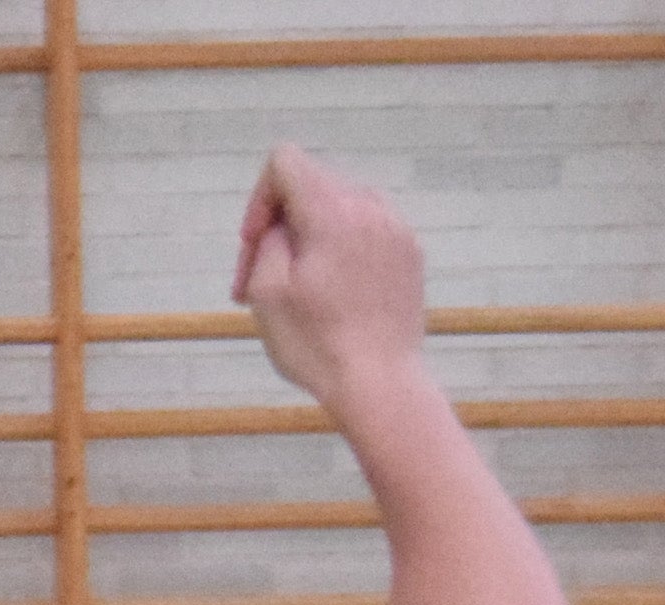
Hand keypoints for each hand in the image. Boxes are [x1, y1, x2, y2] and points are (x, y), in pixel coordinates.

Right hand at [234, 146, 430, 415]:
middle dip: (281, 223)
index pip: (285, 161)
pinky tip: (336, 293)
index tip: (254, 245)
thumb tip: (282, 224)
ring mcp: (396, 227)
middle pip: (311, 184)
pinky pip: (366, 230)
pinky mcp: (410, 252)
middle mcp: (369, 205)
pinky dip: (343, 248)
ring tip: (299, 287)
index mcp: (331, 209)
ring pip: (340, 206)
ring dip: (312, 235)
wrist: (381, 383)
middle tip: (259, 279)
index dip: (259, 199)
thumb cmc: (316, 343)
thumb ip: (267, 238)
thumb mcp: (265, 290)